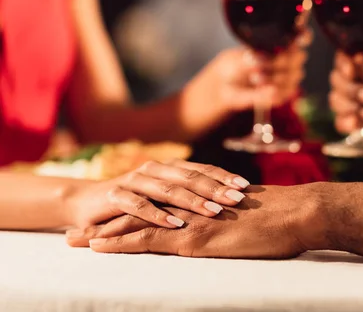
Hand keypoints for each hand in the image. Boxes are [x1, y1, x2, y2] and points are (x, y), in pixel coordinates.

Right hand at [66, 159, 249, 228]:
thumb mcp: (164, 196)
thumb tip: (228, 201)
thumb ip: (188, 195)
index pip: (202, 169)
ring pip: (168, 189)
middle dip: (216, 188)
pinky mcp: (116, 195)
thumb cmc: (135, 201)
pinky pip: (139, 205)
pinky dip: (157, 214)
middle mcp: (155, 169)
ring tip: (214, 211)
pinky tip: (174, 224)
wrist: (86, 202)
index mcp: (170, 167)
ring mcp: (135, 180)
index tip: (246, 186)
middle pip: (190, 177)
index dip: (224, 177)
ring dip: (192, 201)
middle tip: (237, 199)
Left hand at [67, 185, 312, 258]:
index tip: (105, 222)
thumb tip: (225, 224)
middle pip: (139, 211)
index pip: (158, 205)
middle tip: (75, 231)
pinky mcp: (195, 236)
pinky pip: (149, 239)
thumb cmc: (282, 219)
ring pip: (136, 223)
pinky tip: (99, 247)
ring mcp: (190, 219)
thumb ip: (230, 218)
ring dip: (102, 232)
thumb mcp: (250, 217)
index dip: (129, 214)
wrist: (297, 213)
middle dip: (105, 222)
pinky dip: (120, 242)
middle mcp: (190, 206)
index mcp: (201, 202)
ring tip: (74, 240)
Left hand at [183, 30, 310, 126]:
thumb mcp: (236, 60)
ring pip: (294, 76)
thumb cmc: (229, 68)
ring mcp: (288, 76)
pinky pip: (286, 94)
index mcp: (277, 43)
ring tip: (254, 79)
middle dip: (279, 62)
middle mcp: (287, 58)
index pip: (300, 35)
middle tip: (257, 66)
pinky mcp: (283, 94)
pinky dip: (273, 94)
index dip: (303, 36)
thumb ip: (251, 60)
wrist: (222, 91)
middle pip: (298, 57)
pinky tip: (260, 91)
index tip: (299, 39)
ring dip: (274, 79)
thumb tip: (261, 59)